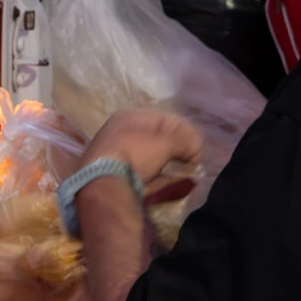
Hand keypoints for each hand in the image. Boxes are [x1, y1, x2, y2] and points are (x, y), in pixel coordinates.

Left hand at [82, 107, 204, 184]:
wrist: (103, 184)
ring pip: (149, 154)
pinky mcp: (113, 174)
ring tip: (183, 171)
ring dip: (168, 161)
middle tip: (191, 160)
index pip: (166, 119)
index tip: (198, 146)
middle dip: (177, 148)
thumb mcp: (166, 143)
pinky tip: (167, 182)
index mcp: (130, 117)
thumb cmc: (135, 155)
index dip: (185, 131)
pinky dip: (157, 175)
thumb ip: (186, 141)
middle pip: (157, 137)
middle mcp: (120, 131)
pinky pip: (141, 170)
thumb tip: (196, 149)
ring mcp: (115, 153)